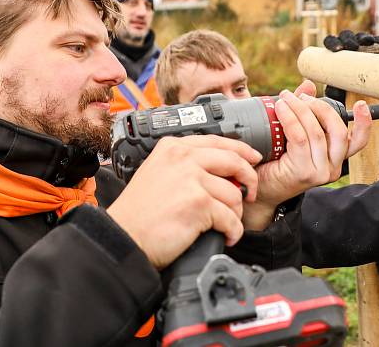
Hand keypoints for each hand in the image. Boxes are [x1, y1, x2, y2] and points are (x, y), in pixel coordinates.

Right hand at [106, 135, 259, 269]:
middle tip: (249, 194)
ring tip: (225, 224)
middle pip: (233, 161)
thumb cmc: (139, 213)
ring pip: (234, 194)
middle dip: (249, 179)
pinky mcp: (199, 204)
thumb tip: (221, 173)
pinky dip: (233, 231)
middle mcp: (182, 158)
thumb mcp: (157, 172)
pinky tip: (226, 236)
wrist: (124, 237)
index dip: (242, 150)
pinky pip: (231, 218)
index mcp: (173, 147)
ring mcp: (191, 180)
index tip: (253, 158)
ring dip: (235, 214)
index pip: (217, 141)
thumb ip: (185, 165)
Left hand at [242, 80, 371, 229]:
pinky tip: (280, 109)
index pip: (357, 141)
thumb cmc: (274, 160)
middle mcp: (332, 167)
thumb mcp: (292, 132)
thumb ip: (304, 110)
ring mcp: (319, 172)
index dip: (364, 123)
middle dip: (321, 108)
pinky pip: (300, 138)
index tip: (361, 105)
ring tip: (285, 98)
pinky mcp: (303, 172)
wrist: (257, 188)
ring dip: (301, 109)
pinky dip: (290, 119)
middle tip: (301, 97)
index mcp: (335, 158)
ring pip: (317, 132)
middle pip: (339, 131)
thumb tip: (308, 85)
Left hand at [322, 30, 378, 103]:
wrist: (365, 89)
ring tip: (369, 42)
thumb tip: (332, 93)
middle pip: (346, 35)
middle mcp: (348, 45)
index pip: (330, 41)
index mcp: (335, 52)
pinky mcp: (378, 46)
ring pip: (362, 37)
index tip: (337, 50)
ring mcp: (363, 44)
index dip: (332, 43)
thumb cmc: (346, 88)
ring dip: (365, 38)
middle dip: (349, 39)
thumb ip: (333, 92)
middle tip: (354, 47)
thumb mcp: (338, 91)